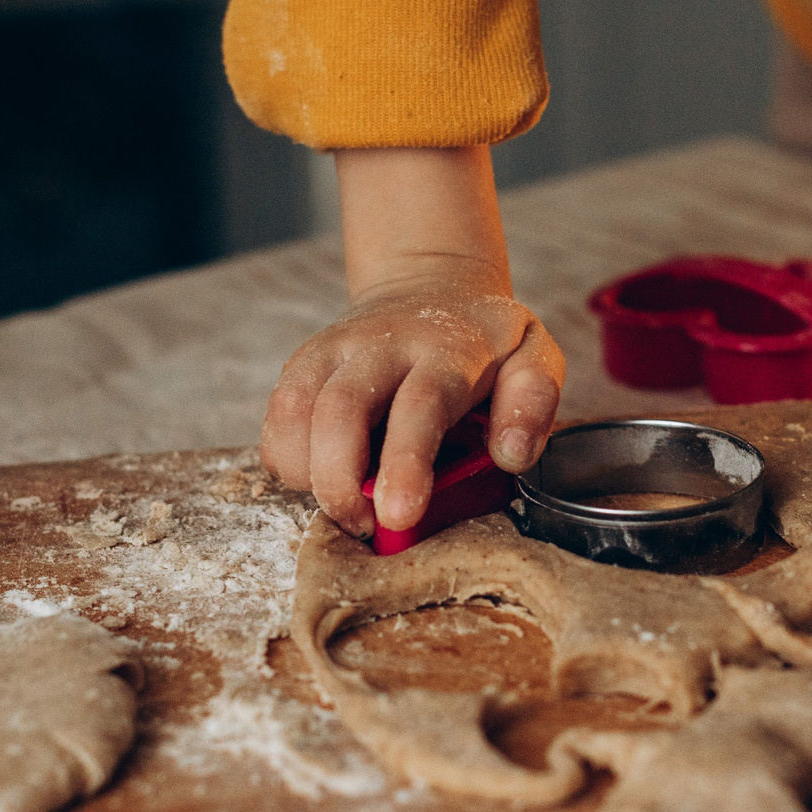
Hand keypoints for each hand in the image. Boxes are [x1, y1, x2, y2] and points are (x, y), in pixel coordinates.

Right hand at [262, 272, 562, 536]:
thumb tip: (511, 456)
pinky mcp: (303, 363)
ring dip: (309, 474)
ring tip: (347, 507)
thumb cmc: (486, 342)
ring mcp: (334, 351)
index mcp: (446, 348)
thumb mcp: (534, 356)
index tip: (398, 515)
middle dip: (339, 481)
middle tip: (364, 526)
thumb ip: (532, 403)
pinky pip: (277, 418)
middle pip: (339, 409)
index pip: (420, 403)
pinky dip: (288, 460)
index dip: (405, 462)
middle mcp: (380, 344)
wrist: (429, 285)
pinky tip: (320, 478)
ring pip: (295, 412)